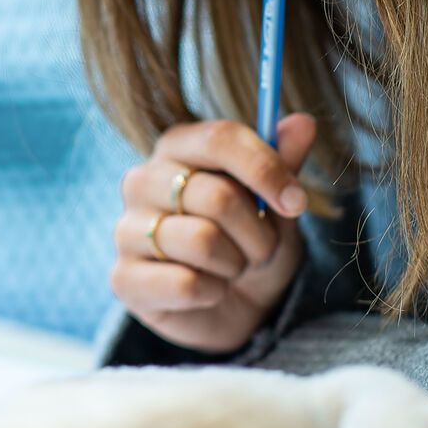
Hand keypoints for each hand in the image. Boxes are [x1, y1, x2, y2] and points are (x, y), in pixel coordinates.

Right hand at [109, 113, 315, 355]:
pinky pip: (186, 283)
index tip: (297, 202)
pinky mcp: (124, 278)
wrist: (233, 305)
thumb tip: (303, 122)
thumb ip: (284, 162)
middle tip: (262, 249)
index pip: (220, 138)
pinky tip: (208, 291)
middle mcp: (142, 180)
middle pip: (217, 196)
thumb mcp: (273, 203)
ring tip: (233, 268)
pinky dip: (213, 293)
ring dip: (236, 263)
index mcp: (176, 147)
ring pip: (203, 241)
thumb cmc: (248, 241)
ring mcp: (126, 229)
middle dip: (258, 234)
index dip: (265, 168)